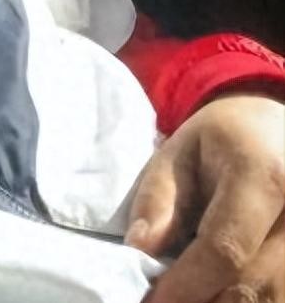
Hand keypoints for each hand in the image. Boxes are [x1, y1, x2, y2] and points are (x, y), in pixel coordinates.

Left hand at [125, 94, 284, 302]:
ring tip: (188, 294)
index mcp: (265, 176)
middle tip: (163, 301)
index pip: (225, 249)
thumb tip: (141, 250)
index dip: (186, 285)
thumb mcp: (178, 151)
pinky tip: (216, 292)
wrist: (274, 126)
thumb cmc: (222, 138)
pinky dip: (250, 302)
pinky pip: (282, 296)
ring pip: (274, 301)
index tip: (152, 301)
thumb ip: (159, 199)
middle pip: (255, 288)